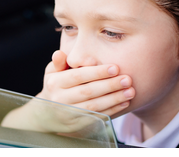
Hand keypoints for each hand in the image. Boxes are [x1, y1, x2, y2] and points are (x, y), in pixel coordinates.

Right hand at [1, 50, 134, 132]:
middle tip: (127, 79)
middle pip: (88, 92)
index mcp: (55, 83)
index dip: (97, 72)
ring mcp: (69, 113)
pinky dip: (112, 110)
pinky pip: (97, 116)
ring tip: (130, 91)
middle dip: (110, 85)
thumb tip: (60, 53)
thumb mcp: (53, 72)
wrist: (48, 114)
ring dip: (114, 99)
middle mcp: (60, 99)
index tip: (115, 67)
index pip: (78, 76)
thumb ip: (59, 62)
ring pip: (94, 106)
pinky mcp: (78, 124)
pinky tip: (124, 102)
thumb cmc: (56, 86)